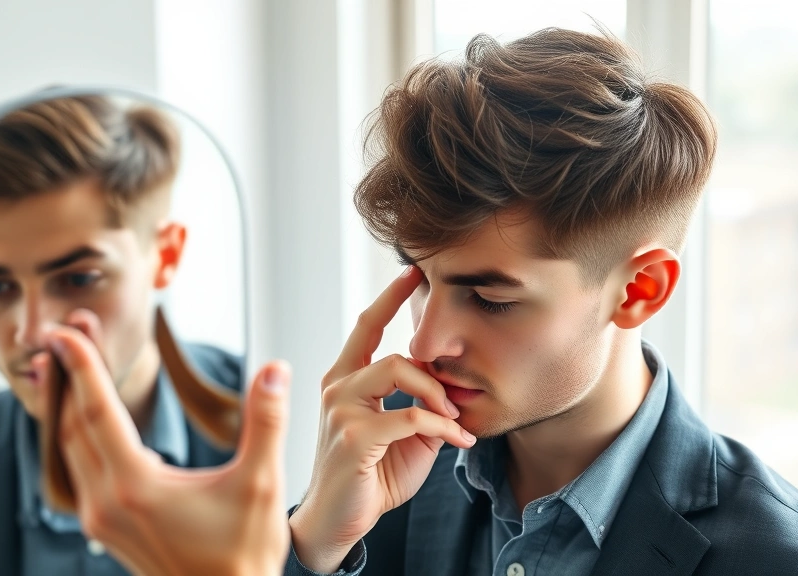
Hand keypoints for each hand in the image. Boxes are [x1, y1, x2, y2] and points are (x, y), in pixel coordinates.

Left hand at [39, 313, 290, 575]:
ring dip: (70, 401)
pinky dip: (77, 433)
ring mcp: (100, 518)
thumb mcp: (261, 485)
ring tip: (75, 362)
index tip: (67, 330)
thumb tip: (275, 370)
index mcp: (136, 487)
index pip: (97, 411)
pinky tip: (89, 417)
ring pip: (70, 447)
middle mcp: (106, 502)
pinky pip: (78, 468)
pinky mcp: (105, 526)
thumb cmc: (243, 556)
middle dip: (72, 372)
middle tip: (71, 329)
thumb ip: (266, 422)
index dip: (82, 365)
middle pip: (73, 423)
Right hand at [288, 267, 476, 571]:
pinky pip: (411, 417)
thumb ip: (421, 403)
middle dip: (436, 371)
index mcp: (345, 380)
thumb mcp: (404, 435)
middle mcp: (337, 387)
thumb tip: (452, 384)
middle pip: (395, 353)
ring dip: (439, 396)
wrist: (340, 522)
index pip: (368, 326)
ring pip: (401, 372)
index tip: (414, 271)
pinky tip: (459, 440)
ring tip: (456, 419)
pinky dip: (443, 427)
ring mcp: (341, 410)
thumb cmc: (370, 477)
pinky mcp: (354, 437)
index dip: (391, 297)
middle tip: (458, 398)